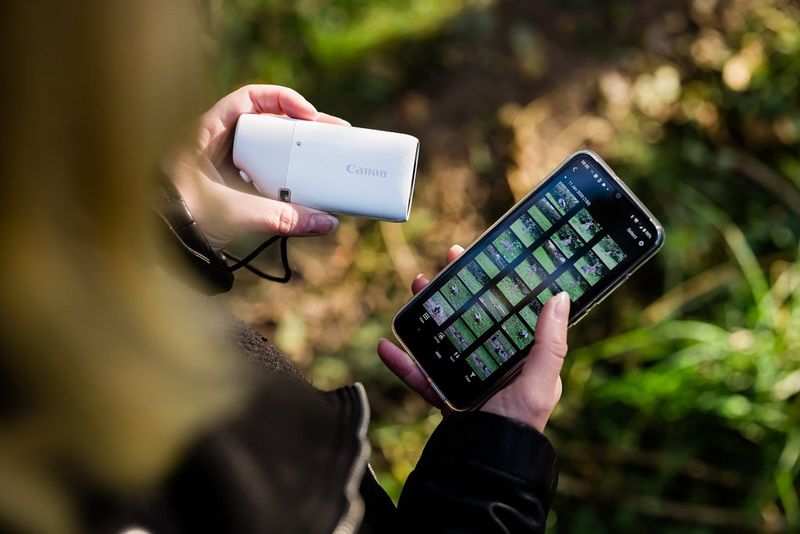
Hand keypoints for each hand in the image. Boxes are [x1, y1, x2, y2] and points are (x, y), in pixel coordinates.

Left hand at [168, 84, 348, 251]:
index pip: (249, 98)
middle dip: (300, 128)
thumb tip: (324, 222)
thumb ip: (282, 218)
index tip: (308, 115)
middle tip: (331, 134)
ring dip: (294, 153)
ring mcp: (223, 166)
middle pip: (265, 123)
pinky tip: (304, 185)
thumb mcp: (237, 213)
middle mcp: (216, 144)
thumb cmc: (181, 219)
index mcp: (208, 132)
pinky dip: (284, 176)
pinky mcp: (229, 188)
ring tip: (324, 158)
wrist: (158, 246)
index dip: (282, 100)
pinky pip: (262, 174)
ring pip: (266, 149)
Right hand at [377, 245, 570, 431]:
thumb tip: (559, 296)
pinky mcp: (444, 397)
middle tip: (442, 267)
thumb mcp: (542, 383)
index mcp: (520, 357)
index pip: (506, 312)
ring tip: (415, 290)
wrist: (487, 467)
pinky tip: (386, 347)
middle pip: (470, 319)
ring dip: (426, 314)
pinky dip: (402, 363)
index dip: (494, 285)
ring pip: (443, 338)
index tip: (481, 260)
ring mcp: (466, 379)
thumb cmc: (521, 427)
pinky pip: (421, 375)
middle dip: (454, 292)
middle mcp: (493, 364)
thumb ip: (550, 344)